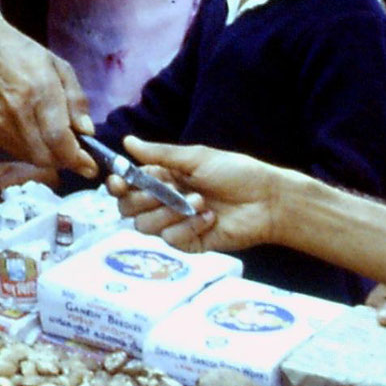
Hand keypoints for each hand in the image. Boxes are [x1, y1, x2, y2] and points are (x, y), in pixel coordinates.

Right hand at [0, 14, 95, 175]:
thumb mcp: (58, 66)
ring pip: (32, 158)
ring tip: (59, 145)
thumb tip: (87, 132)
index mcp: (40, 90)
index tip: (91, 165)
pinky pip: (18, 152)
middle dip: (67, 161)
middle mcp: (19, 111)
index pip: (59, 138)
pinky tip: (40, 140)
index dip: (77, 158)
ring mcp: (2, 123)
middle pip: (46, 155)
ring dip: (51, 159)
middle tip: (78, 155)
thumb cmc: (22, 52)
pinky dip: (34, 153)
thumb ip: (76, 100)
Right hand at [113, 137, 280, 255]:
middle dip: (142, 199)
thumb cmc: (236, 173)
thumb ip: (159, 154)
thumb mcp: (196, 157)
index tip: (118, 182)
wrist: (268, 201)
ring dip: (169, 212)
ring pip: (145, 227)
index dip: (117, 185)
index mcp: (162, 178)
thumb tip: (127, 142)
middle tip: (167, 191)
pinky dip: (188, 228)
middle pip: (128, 209)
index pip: (126, 185)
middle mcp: (164, 201)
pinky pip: (171, 240)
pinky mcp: (190, 243)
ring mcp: (176, 224)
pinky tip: (209, 219)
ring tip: (200, 202)